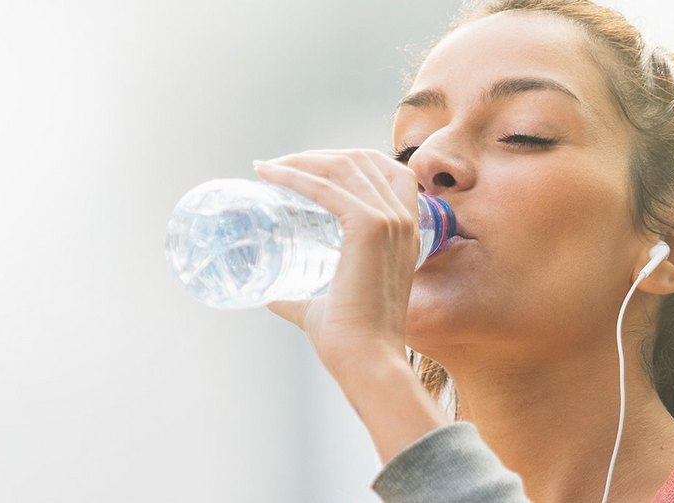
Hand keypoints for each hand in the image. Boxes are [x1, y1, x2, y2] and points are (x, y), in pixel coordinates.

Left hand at [252, 149, 420, 371]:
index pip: (382, 172)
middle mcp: (403, 220)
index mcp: (404, 232)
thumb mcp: (324, 303)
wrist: (366, 360)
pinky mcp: (370, 227)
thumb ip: (301, 295)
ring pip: (343, 167)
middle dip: (317, 156)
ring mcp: (389, 220)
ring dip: (302, 160)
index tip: (302, 168)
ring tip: (269, 167)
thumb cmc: (350, 339)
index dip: (342, 161)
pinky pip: (327, 188)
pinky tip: (268, 174)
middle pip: (361, 161)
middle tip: (278, 167)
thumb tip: (269, 294)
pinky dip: (294, 176)